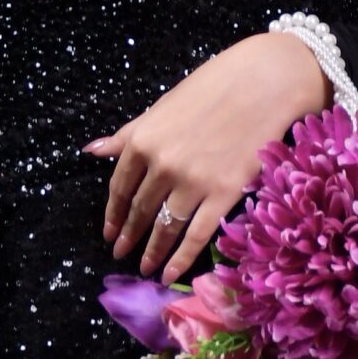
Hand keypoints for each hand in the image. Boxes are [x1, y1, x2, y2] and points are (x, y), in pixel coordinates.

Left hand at [84, 32, 331, 283]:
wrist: (264, 84)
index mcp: (143, 141)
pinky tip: (170, 274)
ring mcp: (193, 182)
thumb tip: (94, 150)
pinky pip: (196, 235)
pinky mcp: (224, 194)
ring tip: (145, 268)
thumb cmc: (213, 88)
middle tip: (121, 254)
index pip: (120, 187)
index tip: (109, 232)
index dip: (113, 214)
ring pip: (165, 227)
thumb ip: (129, 134)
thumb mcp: (162, 107)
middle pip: (140, 210)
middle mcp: (163, 165)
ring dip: (152, 252)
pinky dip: (181, 259)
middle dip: (129, 235)